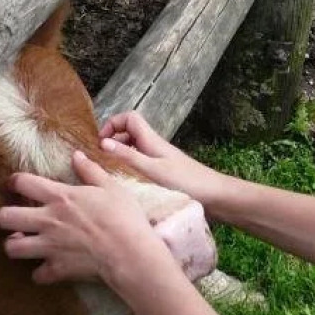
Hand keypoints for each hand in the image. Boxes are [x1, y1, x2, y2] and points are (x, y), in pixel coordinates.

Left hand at [0, 152, 169, 284]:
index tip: (14, 184)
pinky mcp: (56, 269)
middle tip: (11, 217)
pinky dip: (41, 272)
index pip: (24, 183)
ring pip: (12, 248)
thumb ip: (90, 171)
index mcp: (60, 197)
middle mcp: (48, 220)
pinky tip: (47, 267)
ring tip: (22, 243)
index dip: (14, 181)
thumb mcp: (111, 186)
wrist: (129, 252)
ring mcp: (49, 246)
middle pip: (5, 217)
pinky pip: (37, 275)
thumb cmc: (123, 216)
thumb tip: (76, 155)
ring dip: (14, 245)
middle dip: (3, 216)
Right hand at [97, 111, 232, 208]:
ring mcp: (159, 160)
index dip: (113, 124)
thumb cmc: (185, 182)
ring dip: (120, 157)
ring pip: (134, 150)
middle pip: (129, 133)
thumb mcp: (151, 170)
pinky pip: (141, 165)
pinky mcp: (163, 173)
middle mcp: (154, 146)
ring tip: (109, 174)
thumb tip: (103, 143)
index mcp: (151, 140)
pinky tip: (126, 186)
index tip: (100, 143)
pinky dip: (130, 169)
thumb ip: (127, 157)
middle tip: (100, 161)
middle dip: (112, 142)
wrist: (214, 197)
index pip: (130, 118)